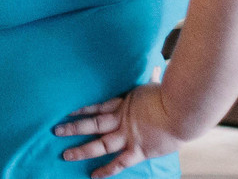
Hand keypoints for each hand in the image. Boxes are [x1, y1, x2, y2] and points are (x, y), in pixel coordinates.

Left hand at [53, 82, 182, 178]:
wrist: (182, 112)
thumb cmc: (171, 96)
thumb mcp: (156, 85)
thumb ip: (152, 79)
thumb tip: (155, 69)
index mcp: (124, 102)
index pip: (97, 105)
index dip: (81, 108)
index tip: (66, 109)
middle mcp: (121, 120)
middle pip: (92, 124)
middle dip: (73, 128)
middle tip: (55, 131)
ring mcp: (128, 137)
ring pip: (100, 145)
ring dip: (82, 150)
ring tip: (65, 155)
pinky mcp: (137, 151)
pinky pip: (119, 163)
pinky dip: (107, 170)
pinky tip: (94, 176)